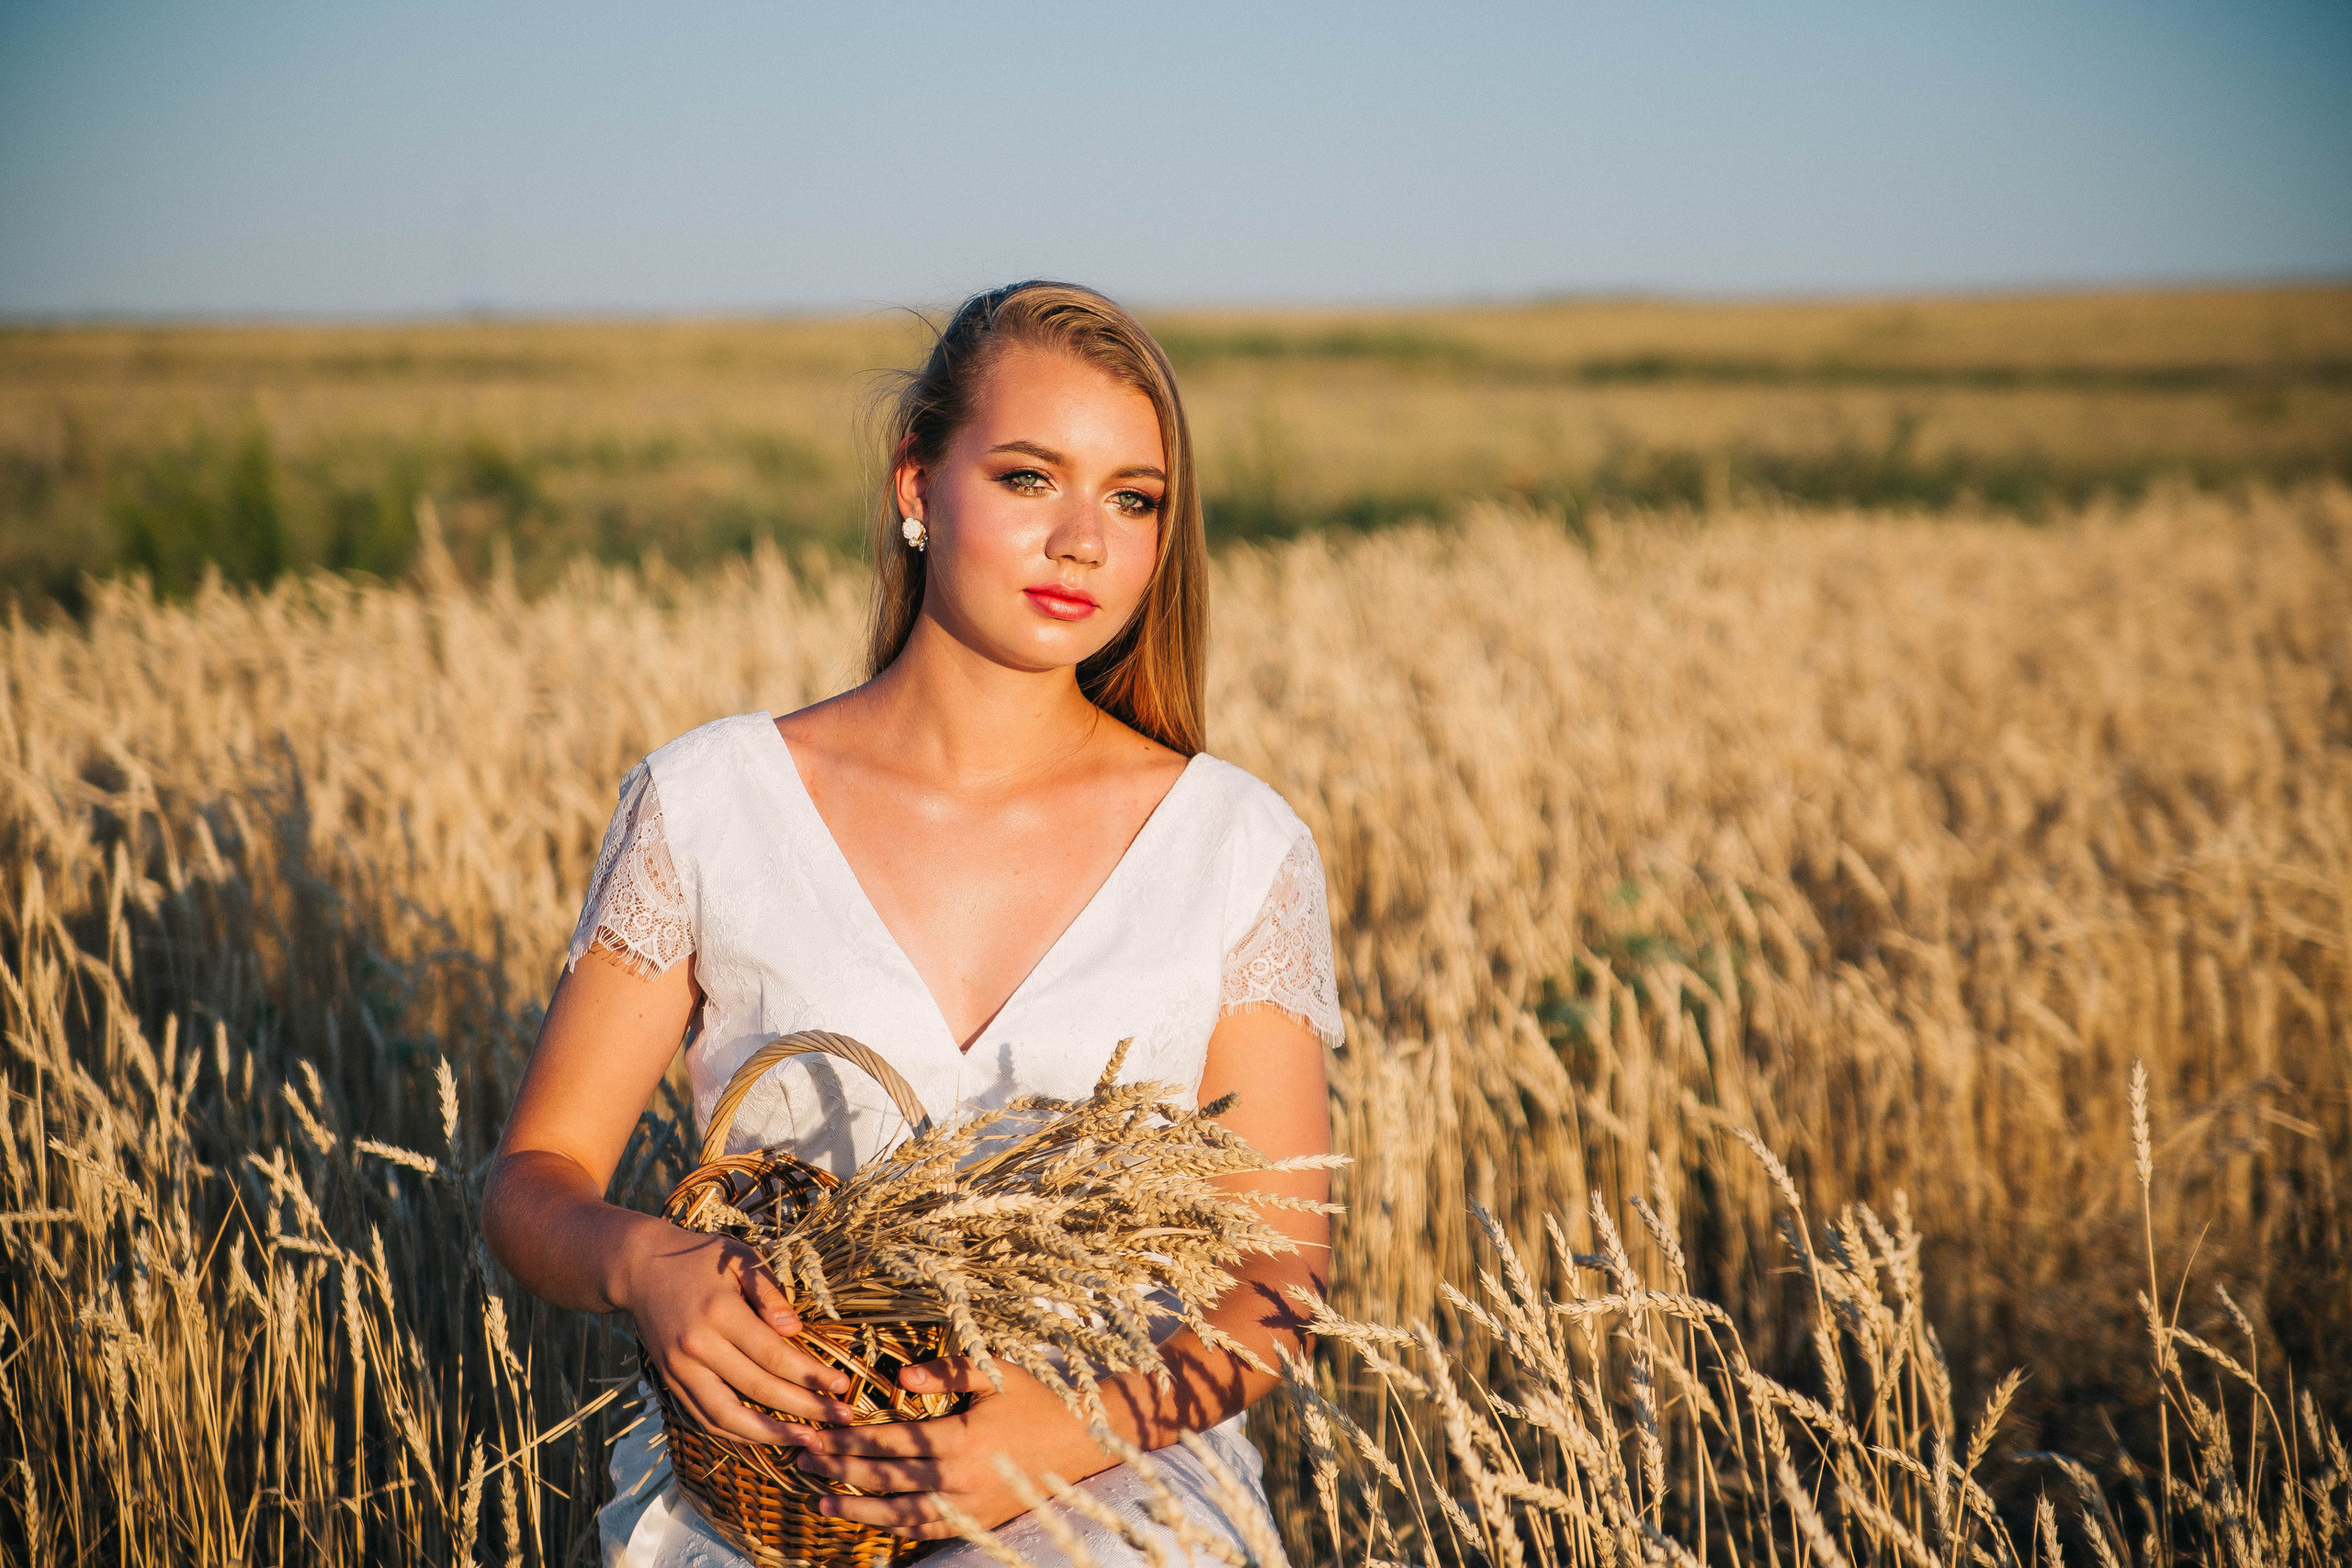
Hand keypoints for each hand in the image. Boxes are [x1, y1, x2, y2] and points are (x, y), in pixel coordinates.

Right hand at [615, 1216, 862, 1441]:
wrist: (639, 1268)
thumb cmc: (700, 1258)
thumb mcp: (739, 1257)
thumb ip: (769, 1292)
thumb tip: (795, 1330)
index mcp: (719, 1312)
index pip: (773, 1356)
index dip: (811, 1376)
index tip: (842, 1386)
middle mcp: (696, 1347)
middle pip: (758, 1389)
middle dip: (804, 1409)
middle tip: (841, 1419)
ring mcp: (679, 1370)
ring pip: (728, 1418)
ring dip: (771, 1435)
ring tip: (809, 1440)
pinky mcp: (671, 1383)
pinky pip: (706, 1419)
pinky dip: (738, 1434)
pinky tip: (769, 1437)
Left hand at [791, 1359, 1118, 1537]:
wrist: (1087, 1442)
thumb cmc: (1041, 1399)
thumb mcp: (997, 1372)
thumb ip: (948, 1370)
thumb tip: (899, 1377)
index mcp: (960, 1440)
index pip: (889, 1441)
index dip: (847, 1439)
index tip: (815, 1434)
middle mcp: (960, 1480)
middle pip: (885, 1478)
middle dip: (839, 1470)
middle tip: (802, 1461)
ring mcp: (969, 1507)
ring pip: (900, 1514)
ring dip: (857, 1508)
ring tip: (823, 1500)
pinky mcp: (979, 1521)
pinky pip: (928, 1529)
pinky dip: (896, 1526)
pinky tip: (873, 1519)